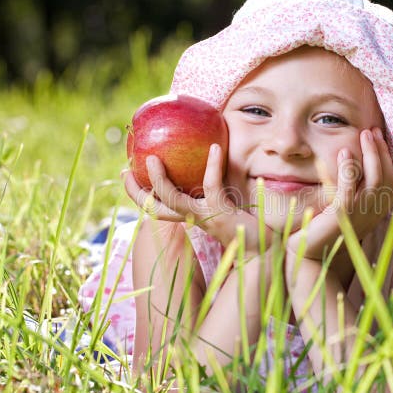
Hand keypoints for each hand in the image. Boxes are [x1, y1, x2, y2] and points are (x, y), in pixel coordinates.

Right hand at [123, 143, 270, 252]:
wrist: (267, 245)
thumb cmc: (249, 222)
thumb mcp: (226, 201)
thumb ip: (214, 183)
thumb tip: (209, 147)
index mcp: (191, 215)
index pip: (157, 206)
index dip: (138, 193)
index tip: (126, 174)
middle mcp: (193, 218)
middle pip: (154, 208)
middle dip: (136, 192)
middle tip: (125, 171)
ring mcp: (206, 216)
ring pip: (174, 201)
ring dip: (160, 181)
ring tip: (153, 159)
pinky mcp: (222, 212)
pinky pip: (212, 186)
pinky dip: (212, 166)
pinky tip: (215, 148)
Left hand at [285, 127, 392, 263]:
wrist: (308, 252)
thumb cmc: (324, 226)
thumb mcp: (346, 205)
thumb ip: (355, 187)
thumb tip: (357, 159)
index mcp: (378, 211)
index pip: (392, 180)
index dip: (387, 156)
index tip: (378, 135)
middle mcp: (373, 214)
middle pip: (386, 176)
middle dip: (380, 150)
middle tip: (371, 131)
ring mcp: (359, 216)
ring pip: (373, 179)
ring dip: (370, 154)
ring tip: (363, 135)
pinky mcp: (341, 217)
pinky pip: (349, 189)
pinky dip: (349, 169)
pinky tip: (345, 153)